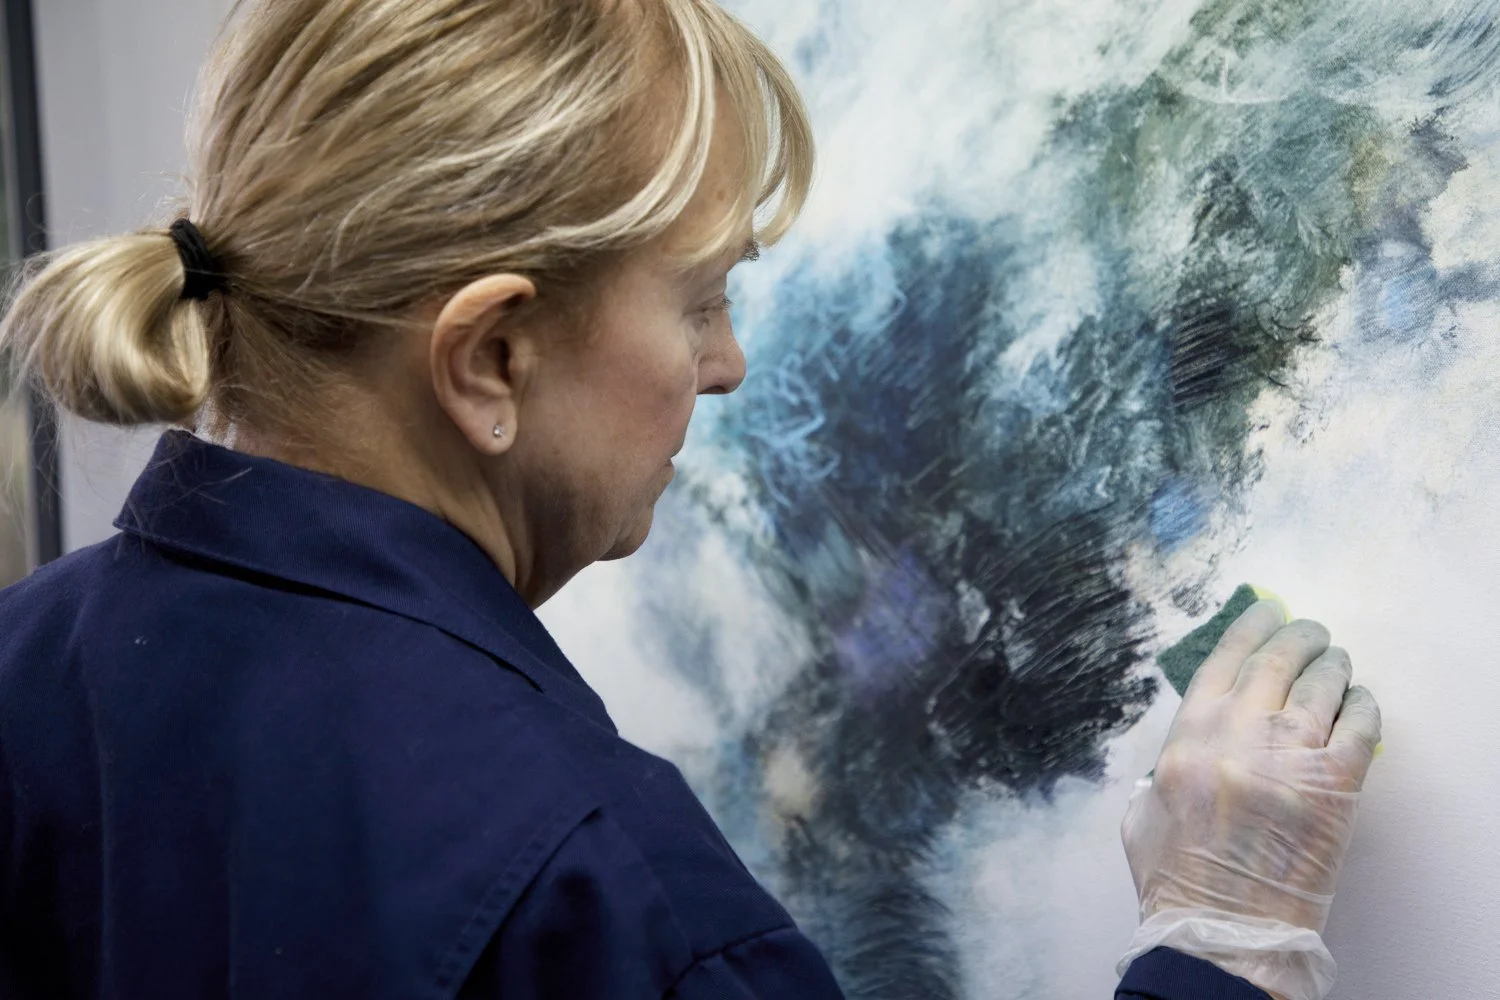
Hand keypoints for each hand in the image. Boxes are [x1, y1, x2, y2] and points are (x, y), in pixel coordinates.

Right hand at [1123, 601, 1381, 933]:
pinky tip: (1360, 700)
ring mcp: (1290, 756)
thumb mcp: (1146, 807)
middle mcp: (1239, 733)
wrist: (1223, 928)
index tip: (1264, 609)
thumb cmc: (1177, 877)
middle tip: (1309, 630)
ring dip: (1332, 665)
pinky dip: (1363, 704)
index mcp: (1188, 735)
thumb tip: (1190, 743)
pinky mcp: (1336, 785)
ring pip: (1321, 683)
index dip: (1248, 627)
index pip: (1224, 659)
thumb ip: (1166, 764)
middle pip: (1277, 661)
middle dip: (1297, 636)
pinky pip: (1359, 724)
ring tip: (1336, 660)